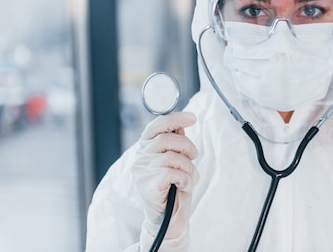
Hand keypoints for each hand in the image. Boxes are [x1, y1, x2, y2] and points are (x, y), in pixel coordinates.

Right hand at [132, 111, 198, 244]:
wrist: (170, 216)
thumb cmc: (174, 185)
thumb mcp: (177, 159)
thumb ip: (176, 142)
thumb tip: (181, 124)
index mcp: (145, 148)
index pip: (157, 125)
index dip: (175, 118)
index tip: (192, 117)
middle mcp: (140, 158)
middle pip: (167, 139)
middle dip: (187, 146)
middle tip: (192, 157)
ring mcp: (143, 172)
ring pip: (173, 157)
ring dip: (188, 167)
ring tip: (187, 177)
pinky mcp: (149, 186)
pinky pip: (174, 173)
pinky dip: (185, 179)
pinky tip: (182, 186)